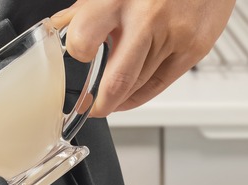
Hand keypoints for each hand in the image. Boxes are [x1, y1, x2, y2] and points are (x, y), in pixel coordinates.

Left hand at [51, 0, 235, 116]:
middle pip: (117, 79)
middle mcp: (147, 18)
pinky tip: (127, 97)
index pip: (83, 40)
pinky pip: (159, 84)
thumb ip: (84, 10)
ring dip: (118, 99)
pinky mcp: (194, 48)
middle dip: (99, 103)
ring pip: (137, 85)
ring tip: (108, 98)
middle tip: (89, 107)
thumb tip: (56, 27)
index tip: (75, 63)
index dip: (76, 56)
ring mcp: (173, 35)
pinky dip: (139, 96)